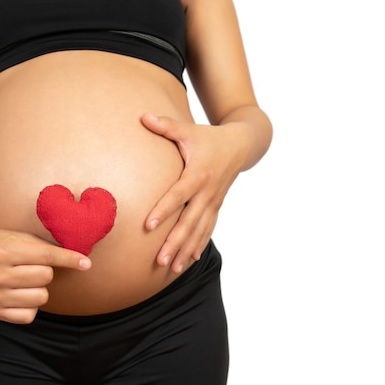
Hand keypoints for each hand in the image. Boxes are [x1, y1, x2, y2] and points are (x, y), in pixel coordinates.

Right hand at [0, 228, 90, 323]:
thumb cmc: (1, 243)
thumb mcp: (20, 237)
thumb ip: (47, 248)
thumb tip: (82, 261)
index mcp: (2, 251)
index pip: (46, 257)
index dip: (69, 259)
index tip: (86, 263)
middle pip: (45, 277)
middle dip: (45, 270)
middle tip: (30, 265)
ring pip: (41, 297)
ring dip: (39, 288)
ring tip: (24, 278)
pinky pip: (30, 315)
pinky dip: (31, 305)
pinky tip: (19, 293)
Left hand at [141, 113, 242, 273]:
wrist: (242, 145)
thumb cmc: (209, 138)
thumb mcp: (189, 130)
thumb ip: (166, 126)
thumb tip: (142, 116)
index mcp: (198, 174)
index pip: (178, 195)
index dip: (164, 210)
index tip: (149, 226)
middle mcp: (207, 192)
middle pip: (189, 222)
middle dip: (175, 242)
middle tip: (160, 260)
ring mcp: (213, 202)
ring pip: (199, 231)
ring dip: (185, 250)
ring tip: (172, 269)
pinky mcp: (216, 207)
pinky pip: (207, 230)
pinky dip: (198, 246)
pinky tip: (189, 261)